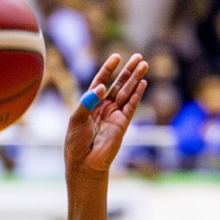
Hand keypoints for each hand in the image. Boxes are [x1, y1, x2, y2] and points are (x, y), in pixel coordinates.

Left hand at [65, 52, 148, 176]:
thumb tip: (102, 86)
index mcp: (91, 104)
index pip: (101, 82)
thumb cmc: (76, 143)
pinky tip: (142, 83)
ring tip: (144, 64)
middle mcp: (104, 108)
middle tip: (138, 56)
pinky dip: (137, 95)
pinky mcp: (122, 124)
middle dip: (128, 71)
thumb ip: (88, 101)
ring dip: (135, 79)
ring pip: (127, 93)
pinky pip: (131, 106)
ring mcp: (114, 115)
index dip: (108, 69)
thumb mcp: (77, 118)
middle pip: (118, 85)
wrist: (84, 163)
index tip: (116, 57)